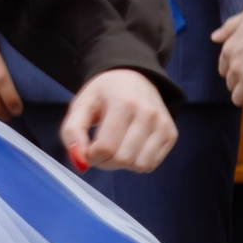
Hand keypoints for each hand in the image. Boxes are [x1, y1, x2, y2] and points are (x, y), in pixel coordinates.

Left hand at [60, 68, 174, 173]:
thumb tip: (81, 163)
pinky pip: (151, 164)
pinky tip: (131, 145)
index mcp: (123, 103)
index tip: (89, 147)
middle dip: (106, 161)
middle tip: (101, 146)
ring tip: (117, 145)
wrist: (133, 77)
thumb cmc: (103, 94)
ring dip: (122, 164)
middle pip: (123, 159)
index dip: (92, 155)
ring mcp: (163, 124)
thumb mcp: (80, 106)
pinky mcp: (171, 133)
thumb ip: (72, 133)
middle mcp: (148, 113)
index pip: (106, 147)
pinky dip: (137, 162)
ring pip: (140, 166)